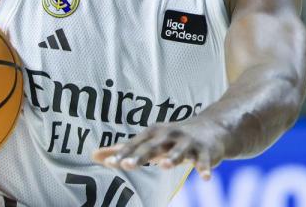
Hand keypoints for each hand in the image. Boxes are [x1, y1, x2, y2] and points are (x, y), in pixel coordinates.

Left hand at [92, 117, 228, 179]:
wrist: (211, 128)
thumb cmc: (171, 138)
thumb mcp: (148, 141)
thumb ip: (122, 150)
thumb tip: (93, 156)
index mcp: (153, 134)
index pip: (135, 145)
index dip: (122, 153)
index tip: (110, 163)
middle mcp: (169, 136)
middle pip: (153, 147)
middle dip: (140, 156)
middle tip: (127, 165)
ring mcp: (188, 143)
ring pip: (179, 152)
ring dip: (172, 158)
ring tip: (163, 166)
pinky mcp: (205, 151)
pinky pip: (204, 161)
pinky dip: (204, 168)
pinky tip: (204, 177)